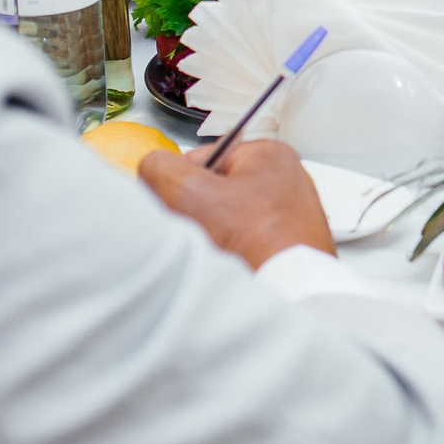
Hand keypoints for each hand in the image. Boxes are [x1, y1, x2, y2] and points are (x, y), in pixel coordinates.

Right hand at [139, 138, 335, 268]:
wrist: (289, 290)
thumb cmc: (253, 240)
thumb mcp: (187, 193)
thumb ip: (161, 169)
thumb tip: (153, 166)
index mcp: (267, 153)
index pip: (200, 159)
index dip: (178, 185)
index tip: (177, 205)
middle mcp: (286, 179)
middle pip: (213, 191)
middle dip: (196, 213)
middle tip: (198, 231)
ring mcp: (290, 213)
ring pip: (227, 220)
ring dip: (212, 235)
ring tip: (217, 249)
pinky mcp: (288, 243)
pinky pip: (246, 243)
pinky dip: (233, 253)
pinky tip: (231, 262)